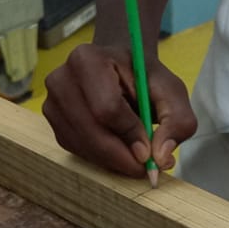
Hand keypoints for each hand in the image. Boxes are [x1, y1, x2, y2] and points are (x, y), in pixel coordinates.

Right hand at [42, 42, 196, 177]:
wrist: (119, 70)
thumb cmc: (144, 79)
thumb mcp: (171, 92)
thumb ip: (177, 122)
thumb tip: (160, 157)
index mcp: (87, 59)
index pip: (106, 107)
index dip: (129, 134)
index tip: (148, 152)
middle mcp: (61, 79)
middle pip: (90, 130)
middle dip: (121, 156)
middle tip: (144, 168)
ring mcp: (52, 102)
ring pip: (82, 144)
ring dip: (112, 160)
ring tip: (134, 157)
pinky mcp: (53, 123)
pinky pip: (76, 150)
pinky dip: (99, 158)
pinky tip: (117, 151)